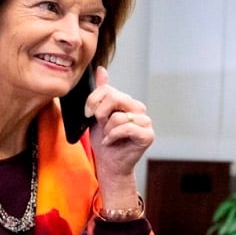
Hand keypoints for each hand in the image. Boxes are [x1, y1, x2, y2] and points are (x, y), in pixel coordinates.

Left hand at [84, 66, 153, 209]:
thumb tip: (101, 70)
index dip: (93, 100)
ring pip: (118, 116)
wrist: (109, 164)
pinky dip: (113, 136)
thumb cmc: (104, 141)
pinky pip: (126, 128)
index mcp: (128, 101)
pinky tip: (111, 142)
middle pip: (114, 98)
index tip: (87, 113)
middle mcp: (139, 109)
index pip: (108, 89)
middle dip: (100, 113)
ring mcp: (146, 122)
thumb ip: (100, 93)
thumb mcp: (97, 114)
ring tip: (108, 137)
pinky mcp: (148, 135)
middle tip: (99, 125)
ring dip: (107, 129)